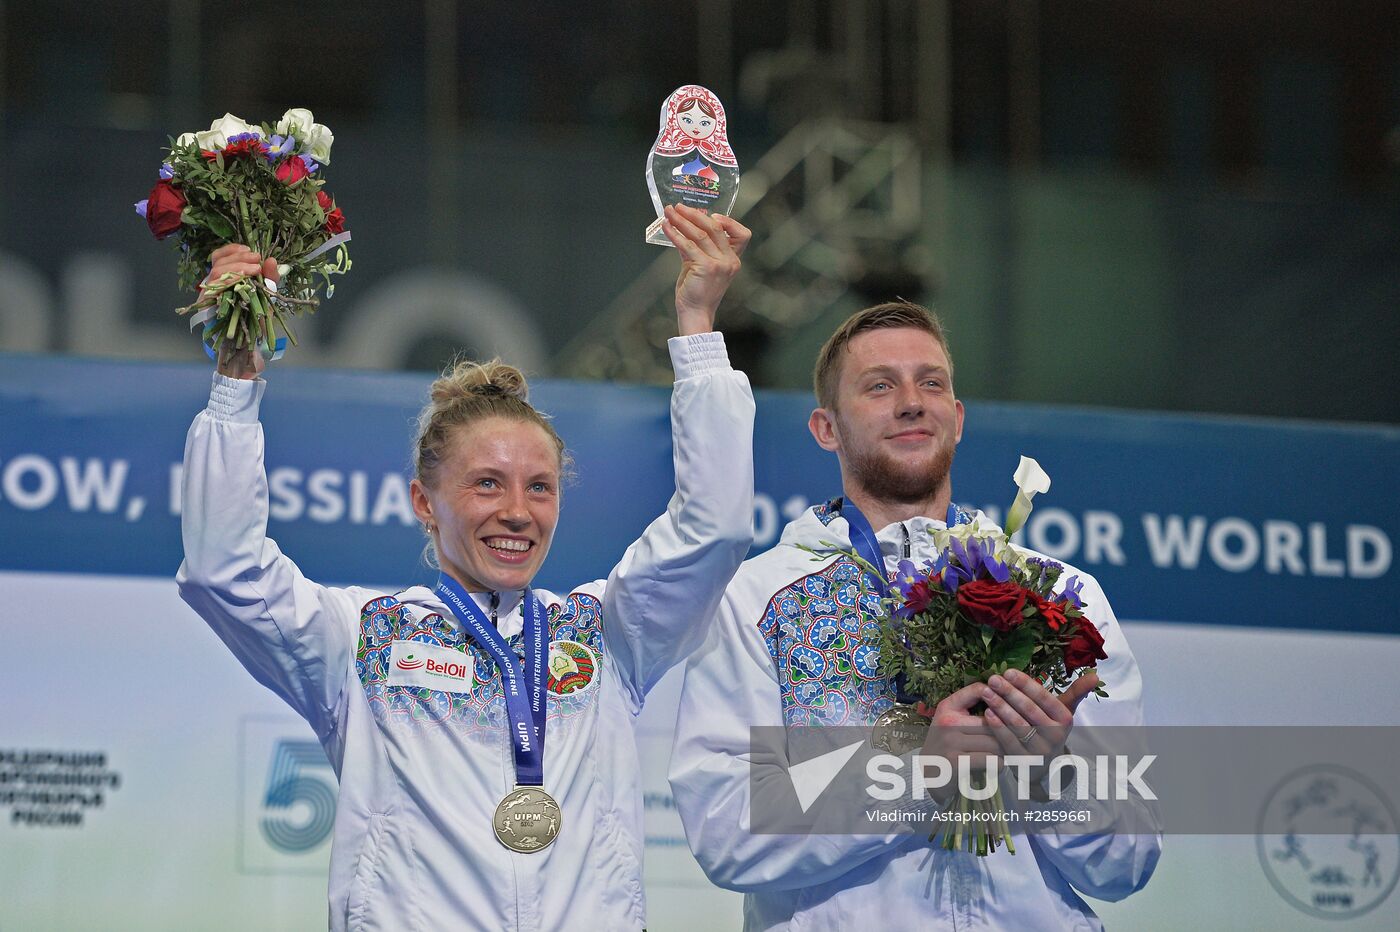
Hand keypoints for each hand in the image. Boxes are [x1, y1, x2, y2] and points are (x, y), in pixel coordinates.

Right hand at [207, 244, 278, 379]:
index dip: (232, 250)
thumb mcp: (266, 298)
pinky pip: (212, 291)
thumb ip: (270, 280)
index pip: (219, 258)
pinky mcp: (207, 310)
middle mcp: (213, 288)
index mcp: (224, 281)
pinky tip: (243, 281)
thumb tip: (272, 260)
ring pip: (213, 274)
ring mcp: (208, 299)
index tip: (251, 251)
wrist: (246, 353)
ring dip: (235, 268)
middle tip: (257, 260)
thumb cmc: (255, 325)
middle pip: (216, 263)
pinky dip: (228, 282)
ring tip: (254, 269)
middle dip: (238, 258)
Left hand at [661, 204, 749, 335]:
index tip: (709, 214)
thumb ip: (696, 248)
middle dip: (694, 214)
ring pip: (700, 234)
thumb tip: (683, 228)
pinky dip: (675, 233)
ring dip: (681, 220)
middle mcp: (730, 261)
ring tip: (669, 213)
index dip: (728, 221)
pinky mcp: (706, 267)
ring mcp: (719, 264)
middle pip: (715, 228)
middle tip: (678, 207)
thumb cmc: (698, 292)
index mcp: (733, 260)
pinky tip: (666, 227)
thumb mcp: (700, 266)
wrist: (695, 313)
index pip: (742, 234)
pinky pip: (688, 245)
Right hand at [917, 682, 1002, 804]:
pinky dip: (998, 765)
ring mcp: (951, 742)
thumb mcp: (950, 721)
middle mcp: (948, 721)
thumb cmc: (946, 745)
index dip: (997, 694)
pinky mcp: (957, 762)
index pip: (977, 690)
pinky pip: (991, 760)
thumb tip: (1002, 695)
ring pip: (994, 742)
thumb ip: (970, 707)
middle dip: (1005, 733)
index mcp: (948, 707)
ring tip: (1005, 754)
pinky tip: (996, 766)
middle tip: (1013, 739)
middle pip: (992, 722)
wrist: (927, 775)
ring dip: (1004, 751)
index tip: (1007, 703)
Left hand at [980, 668, 1097, 764]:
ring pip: (1018, 725)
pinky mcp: (1025, 762)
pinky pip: (1009, 741)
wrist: (1045, 766)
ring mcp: (1040, 751)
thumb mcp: (1063, 712)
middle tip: (993, 679)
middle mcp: (1055, 736)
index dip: (1026, 684)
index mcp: (1065, 720)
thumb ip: (1075, 692)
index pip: (1044, 698)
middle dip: (1009, 692)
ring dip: (1000, 706)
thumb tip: (1095, 674)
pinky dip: (997, 726)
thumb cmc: (1050, 729)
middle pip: (1029, 710)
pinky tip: (987, 712)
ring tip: (986, 692)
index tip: (1008, 671)